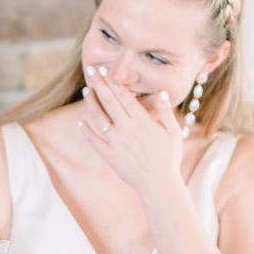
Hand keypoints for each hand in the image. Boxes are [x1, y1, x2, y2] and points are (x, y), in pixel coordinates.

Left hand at [77, 66, 184, 196]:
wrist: (158, 184)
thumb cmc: (168, 157)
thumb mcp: (173, 132)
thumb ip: (165, 111)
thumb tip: (159, 92)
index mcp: (141, 121)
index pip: (124, 95)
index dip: (113, 81)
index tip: (105, 70)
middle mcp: (126, 129)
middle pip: (109, 101)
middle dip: (99, 83)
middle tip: (91, 69)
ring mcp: (115, 142)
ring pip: (98, 117)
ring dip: (91, 102)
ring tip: (87, 90)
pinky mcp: (108, 155)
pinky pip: (94, 140)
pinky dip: (85, 131)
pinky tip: (80, 122)